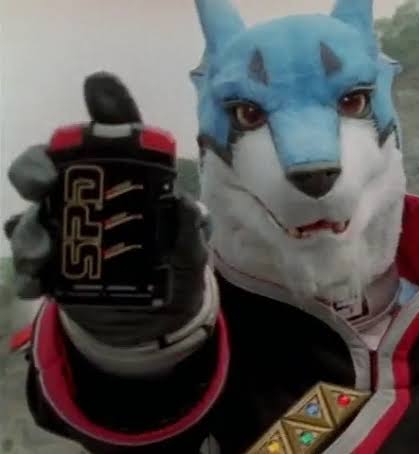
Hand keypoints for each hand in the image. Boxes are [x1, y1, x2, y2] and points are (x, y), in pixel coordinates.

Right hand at [4, 72, 210, 347]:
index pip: (115, 138)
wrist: (155, 321)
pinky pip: (28, 263)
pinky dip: (26, 273)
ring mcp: (64, 230)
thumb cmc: (176, 270)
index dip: (107, 109)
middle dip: (35, 167)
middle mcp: (88, 197)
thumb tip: (186, 205)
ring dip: (27, 231)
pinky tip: (35, 285)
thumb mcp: (190, 251)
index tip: (99, 86)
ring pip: (29, 214)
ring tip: (40, 255)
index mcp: (126, 183)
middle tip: (42, 183)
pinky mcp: (52, 266)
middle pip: (47, 166)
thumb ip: (190, 230)